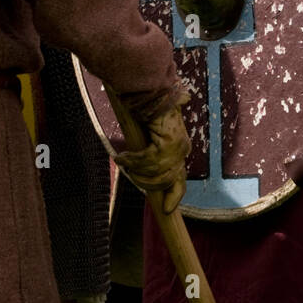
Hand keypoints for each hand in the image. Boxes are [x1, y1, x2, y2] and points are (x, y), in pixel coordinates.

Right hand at [115, 96, 190, 215]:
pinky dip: (132, 160)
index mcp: (180, 150)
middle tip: (131, 176)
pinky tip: (121, 156)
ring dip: (136, 171)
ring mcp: (176, 146)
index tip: (167, 210)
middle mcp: (182, 149)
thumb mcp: (153, 137)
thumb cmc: (150, 113)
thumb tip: (143, 172)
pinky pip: (146, 159)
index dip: (174, 196)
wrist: (151, 91)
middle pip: (166, 181)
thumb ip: (152, 154)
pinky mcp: (166, 141)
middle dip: (146, 183)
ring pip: (154, 171)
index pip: (180, 180)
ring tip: (124, 163)